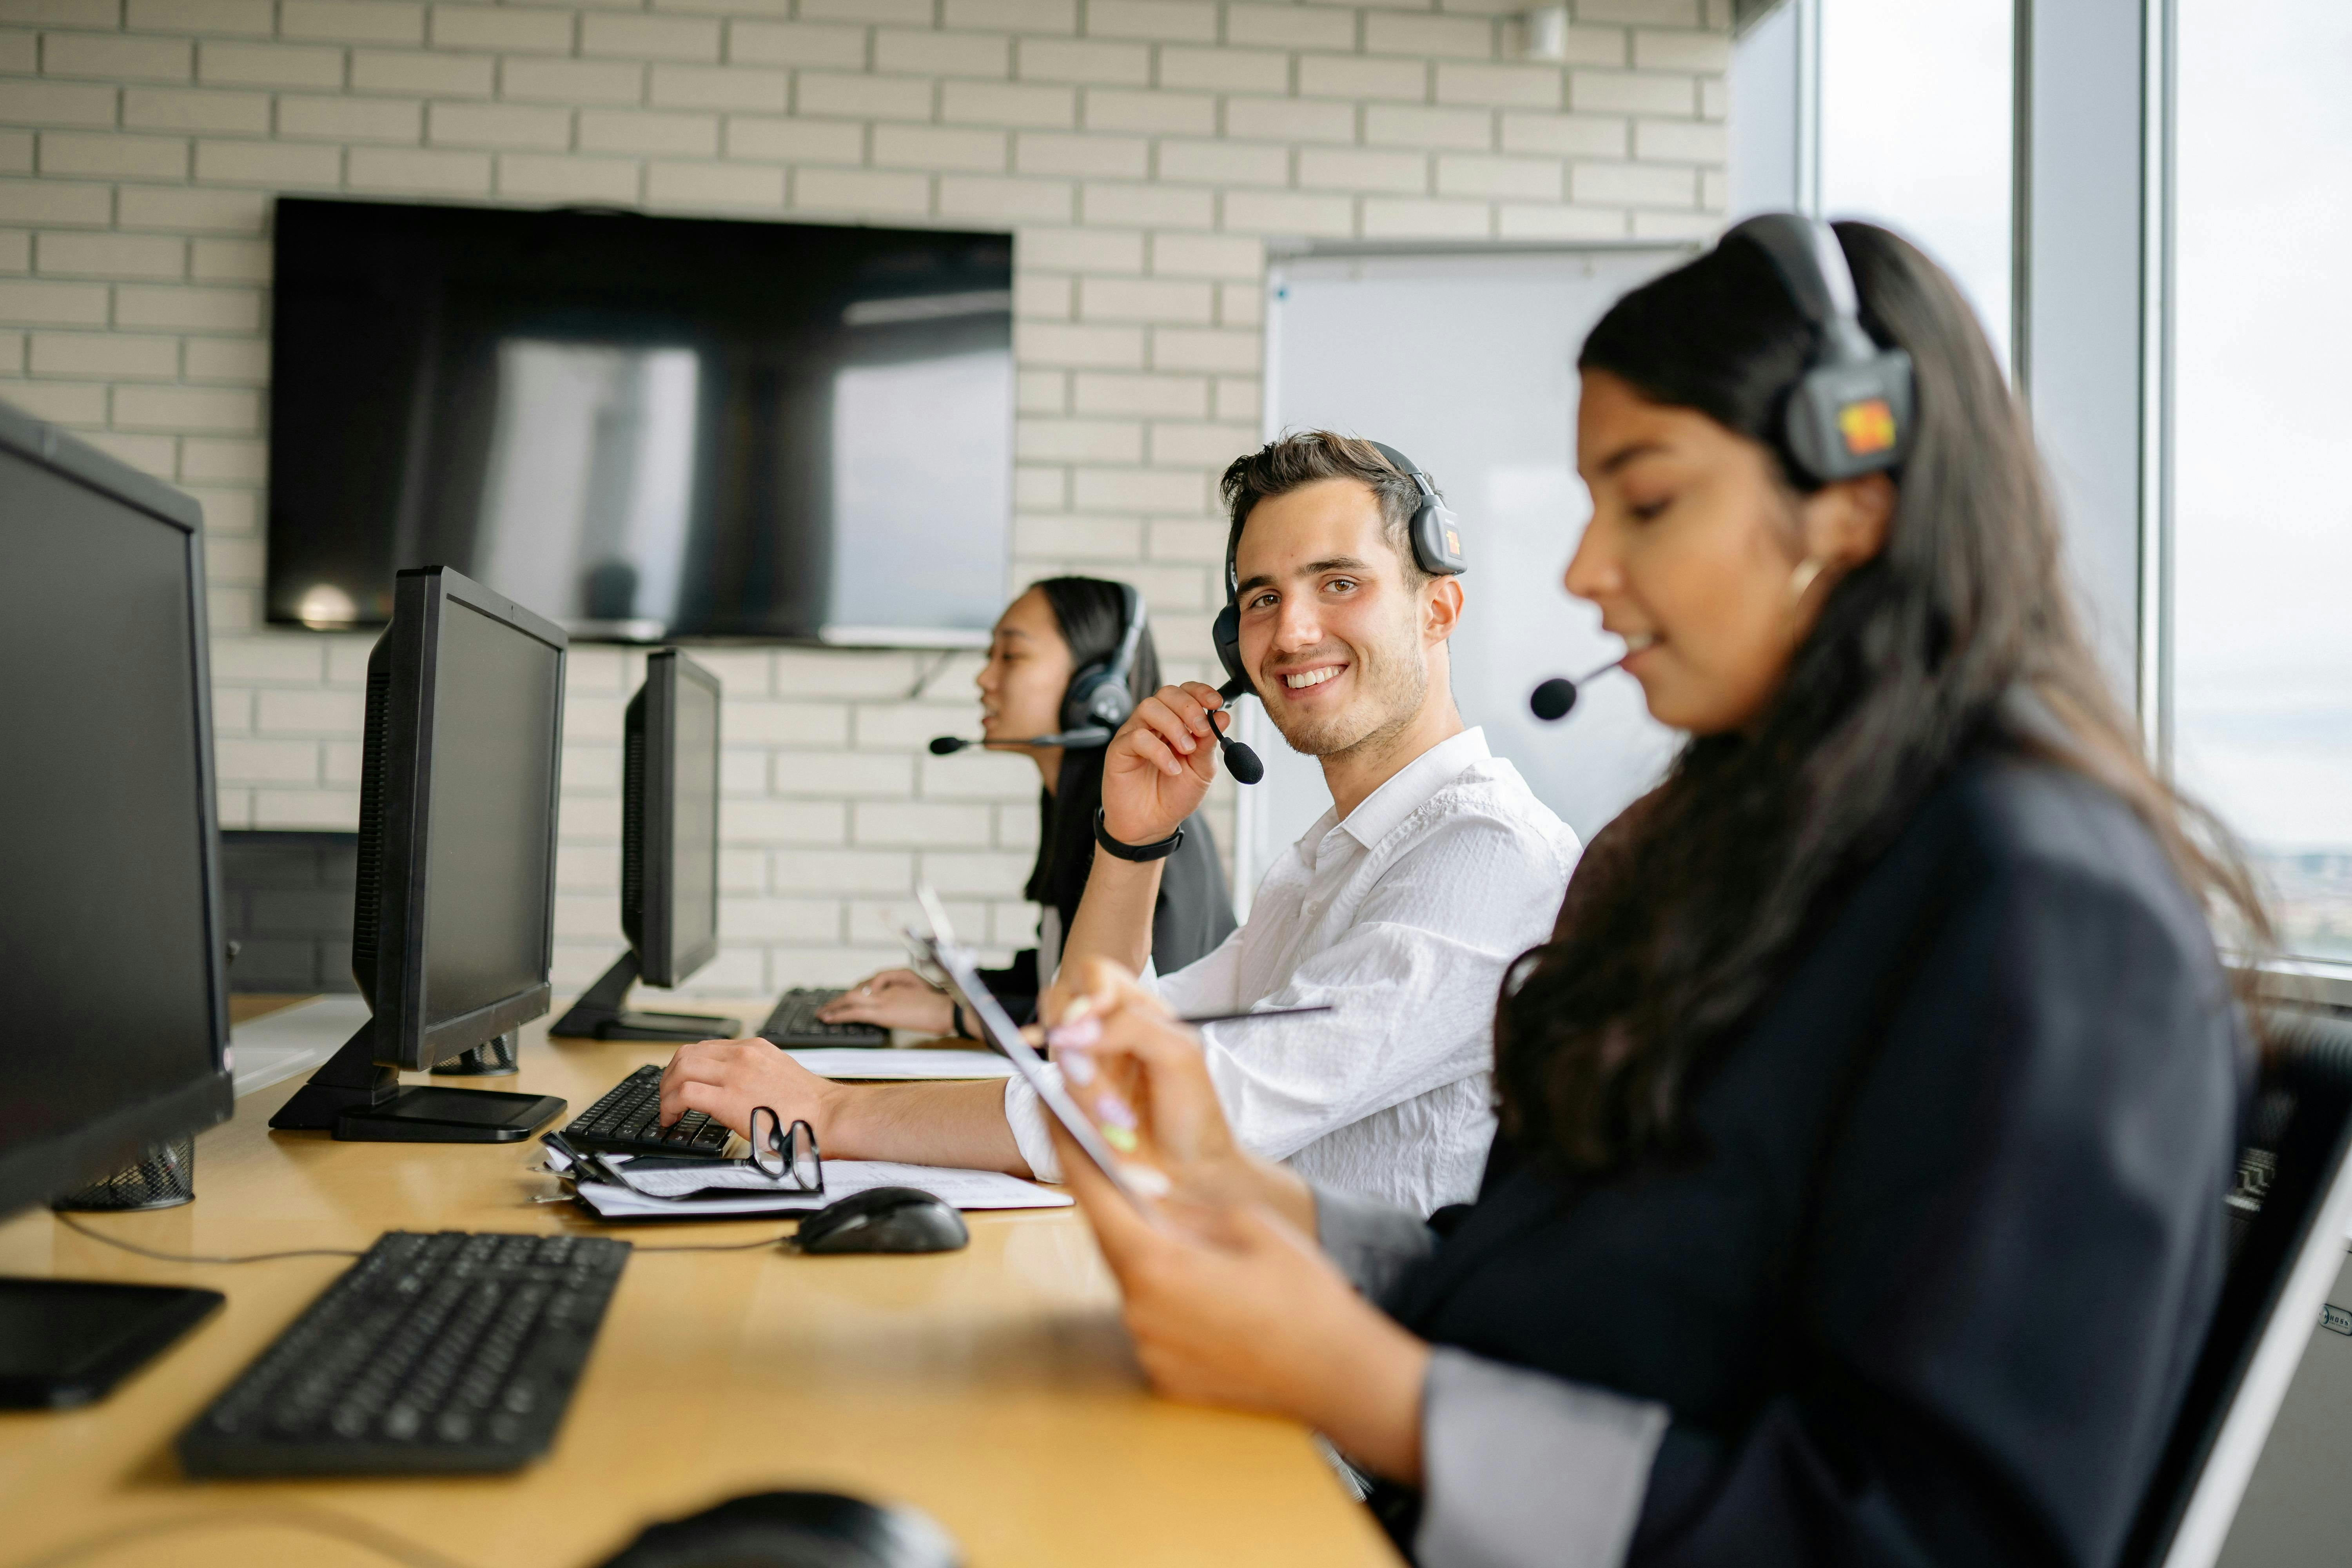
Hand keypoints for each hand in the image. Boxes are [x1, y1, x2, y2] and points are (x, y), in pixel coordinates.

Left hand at [661, 1037, 840, 1141]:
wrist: (828, 1115)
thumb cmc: (810, 1106)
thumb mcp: (780, 1074)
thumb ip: (756, 1073)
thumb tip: (737, 1090)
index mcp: (754, 1048)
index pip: (706, 1048)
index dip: (686, 1066)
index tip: (682, 1083)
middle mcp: (742, 1055)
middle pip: (687, 1054)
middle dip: (670, 1076)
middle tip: (668, 1095)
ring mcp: (734, 1073)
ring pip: (681, 1069)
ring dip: (666, 1090)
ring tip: (667, 1109)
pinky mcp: (728, 1096)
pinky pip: (684, 1093)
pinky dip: (670, 1105)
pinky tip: (672, 1118)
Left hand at [815, 969, 954, 1033]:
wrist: (945, 1010)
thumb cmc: (935, 1000)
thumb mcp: (916, 982)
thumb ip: (895, 980)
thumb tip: (875, 988)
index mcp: (894, 982)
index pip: (868, 984)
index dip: (855, 992)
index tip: (846, 1000)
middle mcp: (885, 989)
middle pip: (856, 990)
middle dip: (839, 1000)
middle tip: (826, 1008)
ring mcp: (882, 1000)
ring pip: (851, 999)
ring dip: (835, 1007)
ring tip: (823, 1014)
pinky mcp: (883, 1014)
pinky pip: (856, 1013)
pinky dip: (840, 1015)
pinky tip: (829, 1019)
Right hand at [1041, 956, 1301, 1218]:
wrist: (1193, 1171)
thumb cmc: (1195, 1111)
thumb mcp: (1177, 1053)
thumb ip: (1129, 1025)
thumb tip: (1073, 1029)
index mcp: (1138, 1010)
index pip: (1094, 974)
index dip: (1086, 992)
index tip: (1090, 1017)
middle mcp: (1107, 1033)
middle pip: (1062, 1009)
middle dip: (1077, 1044)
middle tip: (1092, 1073)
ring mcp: (1088, 1067)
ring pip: (1058, 1057)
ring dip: (1085, 1088)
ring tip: (1121, 1119)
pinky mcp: (1075, 1101)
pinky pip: (1057, 1094)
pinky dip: (1080, 1112)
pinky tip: (1107, 1127)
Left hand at [1051, 1116, 1431, 1482]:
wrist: (1341, 1376)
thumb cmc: (1305, 1298)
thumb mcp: (1252, 1226)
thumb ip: (1191, 1211)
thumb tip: (1157, 1205)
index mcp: (1158, 1266)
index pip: (1096, 1201)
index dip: (1071, 1156)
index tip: (1053, 1121)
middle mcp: (1141, 1313)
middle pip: (1114, 1246)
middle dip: (1123, 1211)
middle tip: (1138, 1182)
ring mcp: (1151, 1351)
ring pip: (1137, 1287)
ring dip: (1154, 1261)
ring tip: (1202, 1251)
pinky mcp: (1166, 1379)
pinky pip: (1155, 1324)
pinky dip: (1171, 1302)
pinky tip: (1214, 1298)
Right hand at [1100, 681, 1228, 843]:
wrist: (1152, 826)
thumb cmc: (1174, 796)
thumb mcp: (1201, 770)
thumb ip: (1209, 743)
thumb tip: (1223, 716)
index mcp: (1176, 723)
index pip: (1185, 692)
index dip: (1200, 691)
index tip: (1216, 703)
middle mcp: (1154, 724)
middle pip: (1166, 693)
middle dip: (1188, 707)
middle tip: (1201, 730)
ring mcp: (1134, 734)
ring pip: (1149, 707)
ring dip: (1174, 725)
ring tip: (1186, 750)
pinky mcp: (1119, 750)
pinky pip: (1136, 737)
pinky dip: (1159, 751)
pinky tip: (1172, 769)